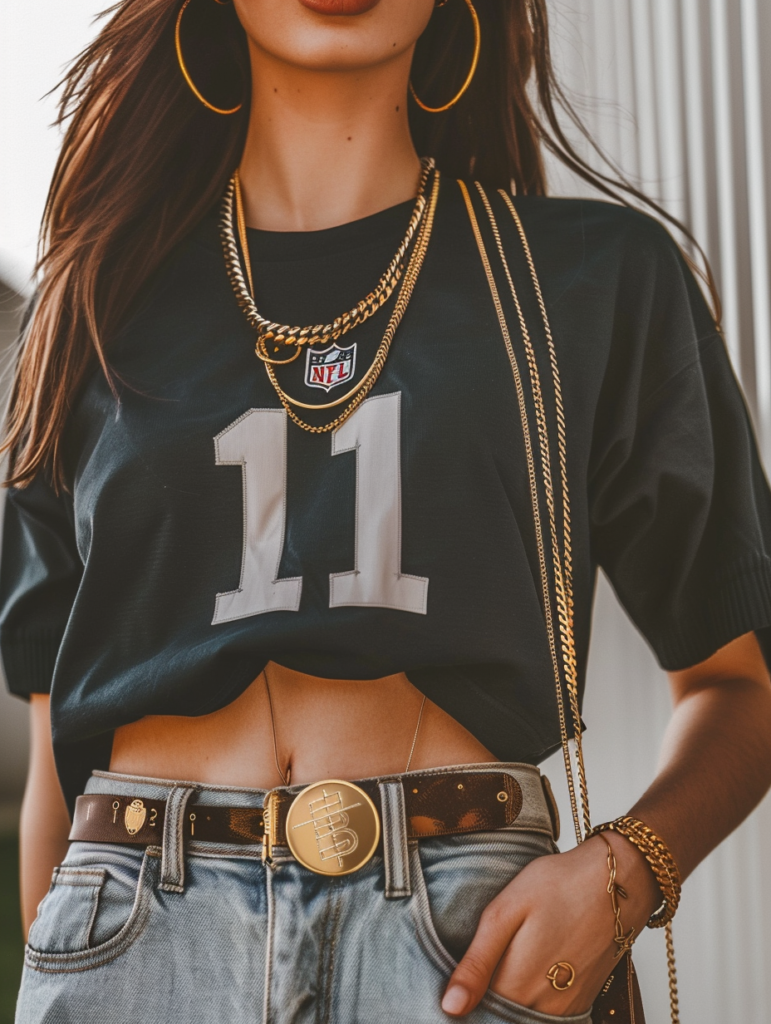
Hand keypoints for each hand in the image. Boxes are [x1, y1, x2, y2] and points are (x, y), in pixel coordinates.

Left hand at [440, 834, 660, 1017]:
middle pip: (502, 1017)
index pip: (477, 1013)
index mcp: (517, 985)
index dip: (464, 999)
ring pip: (524, 1017)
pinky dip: (532, 1001)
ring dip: (509, 1001)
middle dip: (486, 1002)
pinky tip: (528, 971)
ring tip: (504, 964)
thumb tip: (450, 1007)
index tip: (455, 986)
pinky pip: (548, 1015)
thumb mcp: (506, 911)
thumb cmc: (559, 885)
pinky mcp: (583, 1001)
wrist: (619, 881)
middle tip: (479, 971)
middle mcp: (543, 1007)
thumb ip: (477, 962)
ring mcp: (567, 1008)